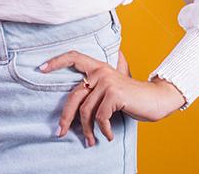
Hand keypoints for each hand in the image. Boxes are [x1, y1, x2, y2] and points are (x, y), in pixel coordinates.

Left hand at [40, 49, 186, 146]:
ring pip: (86, 110)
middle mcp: (101, 71)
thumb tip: (79, 93)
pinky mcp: (114, 94)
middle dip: (65, 117)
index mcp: (98, 67)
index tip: (41, 69)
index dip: (56, 62)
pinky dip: (102, 130)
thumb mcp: (115, 85)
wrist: (157, 99)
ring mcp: (107, 82)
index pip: (73, 56)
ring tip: (90, 141)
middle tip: (59, 132)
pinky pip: (100, 117)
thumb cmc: (133, 96)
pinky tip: (106, 136)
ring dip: (87, 130)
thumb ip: (99, 84)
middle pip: (73, 96)